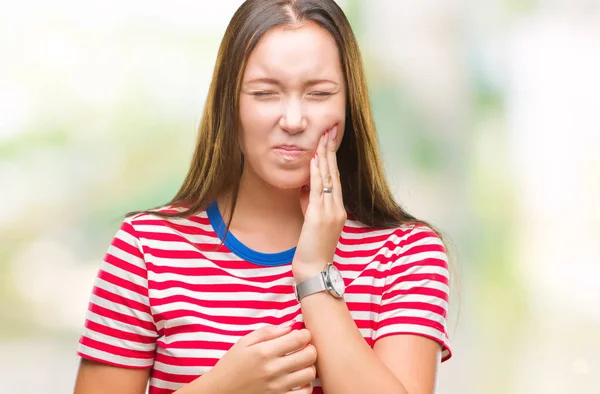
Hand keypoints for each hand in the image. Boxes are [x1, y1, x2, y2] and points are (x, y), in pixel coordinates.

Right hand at [204, 323, 316, 393]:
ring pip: (309, 374)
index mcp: (264, 352)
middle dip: (310, 348)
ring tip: (301, 364)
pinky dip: (306, 386)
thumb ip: (268, 332)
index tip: (302, 335)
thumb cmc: (231, 365)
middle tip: (304, 348)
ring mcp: (277, 388)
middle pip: (309, 355)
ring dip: (309, 366)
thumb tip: (289, 327)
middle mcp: (273, 370)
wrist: (219, 392)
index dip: (305, 334)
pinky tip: (298, 380)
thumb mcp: (244, 343)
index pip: (299, 338)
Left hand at [295, 125, 345, 281]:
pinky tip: (314, 159)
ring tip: (323, 137)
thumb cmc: (312, 249)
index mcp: (338, 209)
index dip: (332, 157)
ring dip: (324, 156)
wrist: (314, 270)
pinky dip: (316, 173)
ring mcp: (331, 212)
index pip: (335, 178)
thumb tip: (305, 186)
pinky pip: (318, 190)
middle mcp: (338, 208)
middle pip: (334, 173)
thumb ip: (311, 204)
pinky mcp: (320, 217)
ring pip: (328, 178)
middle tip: (330, 128)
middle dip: (331, 150)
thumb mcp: (312, 222)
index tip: (329, 139)